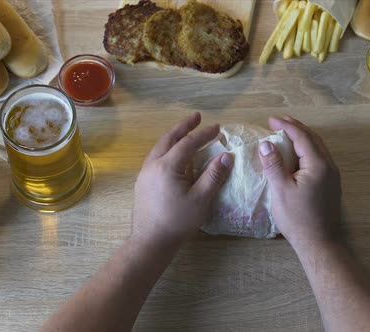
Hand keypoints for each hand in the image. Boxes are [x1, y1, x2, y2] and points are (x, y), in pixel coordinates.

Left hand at [132, 113, 233, 247]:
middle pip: (169, 138)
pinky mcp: (142, 182)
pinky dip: (167, 149)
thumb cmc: (177, 222)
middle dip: (184, 127)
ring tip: (185, 132)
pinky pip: (156, 157)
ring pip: (160, 147)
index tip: (218, 128)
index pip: (188, 143)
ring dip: (174, 137)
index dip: (204, 134)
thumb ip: (214, 175)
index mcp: (167, 166)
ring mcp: (145, 173)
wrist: (150, 241)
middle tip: (196, 117)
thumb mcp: (201, 199)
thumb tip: (227, 156)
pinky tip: (174, 155)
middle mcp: (153, 164)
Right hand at [258, 116, 340, 248]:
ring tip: (287, 134)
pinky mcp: (331, 185)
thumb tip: (266, 143)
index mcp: (318, 164)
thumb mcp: (281, 190)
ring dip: (303, 138)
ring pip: (318, 148)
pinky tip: (297, 154)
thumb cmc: (298, 218)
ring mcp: (332, 176)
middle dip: (296, 128)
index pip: (302, 137)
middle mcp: (329, 166)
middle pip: (313, 139)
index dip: (286, 126)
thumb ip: (274, 165)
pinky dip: (307, 149)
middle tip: (279, 122)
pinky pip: (319, 158)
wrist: (319, 243)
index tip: (270, 120)